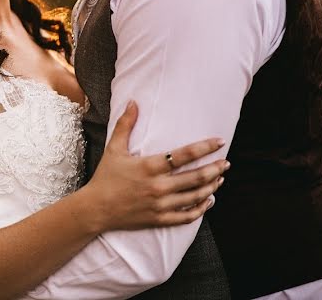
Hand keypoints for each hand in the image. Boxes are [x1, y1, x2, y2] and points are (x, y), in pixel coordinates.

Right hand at [86, 100, 229, 230]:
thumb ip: (125, 124)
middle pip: (195, 177)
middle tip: (226, 162)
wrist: (96, 208)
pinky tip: (209, 200)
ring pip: (195, 196)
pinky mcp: (160, 219)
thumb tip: (133, 102)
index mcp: (149, 166)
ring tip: (220, 178)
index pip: (184, 155)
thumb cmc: (105, 176)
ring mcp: (160, 204)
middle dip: (215, 169)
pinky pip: (187, 216)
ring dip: (211, 187)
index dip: (205, 147)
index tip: (220, 141)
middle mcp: (158, 186)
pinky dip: (201, 208)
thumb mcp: (114, 148)